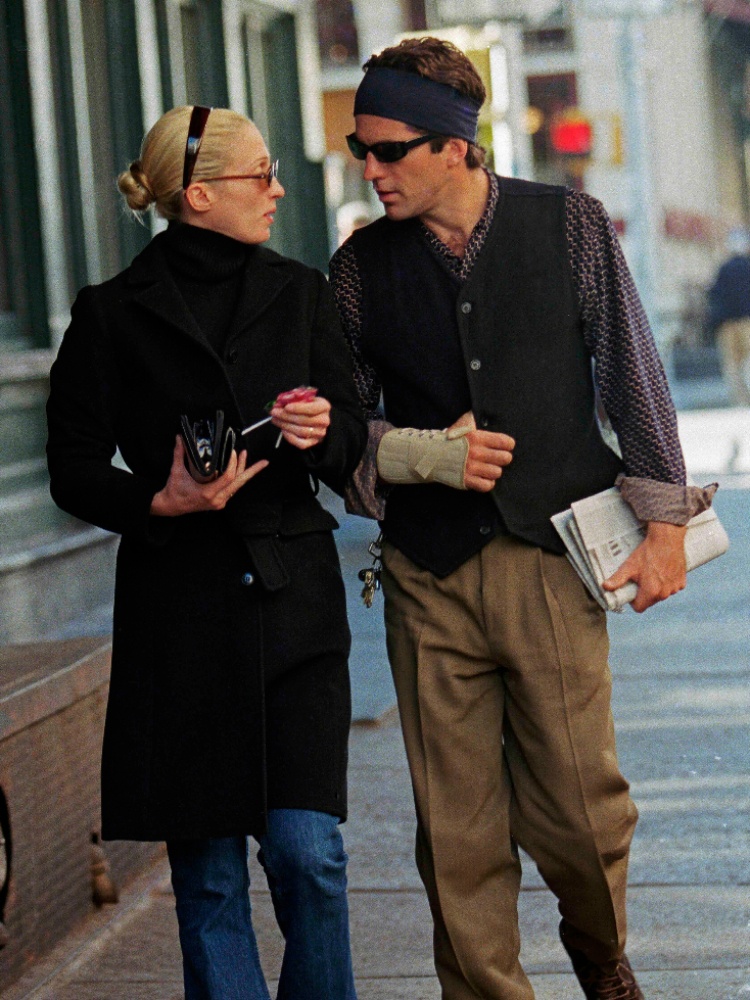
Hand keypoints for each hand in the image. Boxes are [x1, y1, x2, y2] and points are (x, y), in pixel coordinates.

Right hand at [150, 436, 268, 515]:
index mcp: (208, 493)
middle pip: (239, 484)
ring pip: (237, 486)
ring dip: (243, 472)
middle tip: (263, 462)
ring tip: (246, 457)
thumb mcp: (176, 471)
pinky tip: (239, 468)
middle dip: (251, 471)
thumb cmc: (173, 491)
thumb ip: (179, 453)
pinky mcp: (219, 502)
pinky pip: (232, 489)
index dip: (233, 464)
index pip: (228, 478)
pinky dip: (236, 478)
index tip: (232, 452)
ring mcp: (219, 502)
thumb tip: (180, 437)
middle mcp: (217, 500)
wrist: (170, 507)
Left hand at [270, 396, 330, 449]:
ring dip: (286, 425)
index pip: (312, 408)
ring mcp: (319, 433)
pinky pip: (301, 443)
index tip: (286, 407)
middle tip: (274, 413)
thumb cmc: (307, 405)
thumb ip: (294, 398)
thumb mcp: (304, 397)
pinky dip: (290, 437)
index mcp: (324, 406)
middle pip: (305, 420)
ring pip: (301, 431)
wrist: (315, 416)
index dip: (299, 408)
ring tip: (275, 419)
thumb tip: (280, 401)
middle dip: (287, 416)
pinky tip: (283, 430)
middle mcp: (324, 420)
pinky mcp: (313, 442)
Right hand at [448, 412, 514, 491]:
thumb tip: (482, 410)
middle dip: (503, 458)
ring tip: (488, 468)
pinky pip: (487, 485)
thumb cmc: (450, 439)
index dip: (508, 444)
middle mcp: (476, 453)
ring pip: (497, 472)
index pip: (504, 442)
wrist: (431, 455)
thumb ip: (474, 418)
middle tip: (497, 458)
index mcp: (477, 438)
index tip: (505, 446)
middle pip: (505, 458)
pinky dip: (487, 483)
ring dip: (494, 471)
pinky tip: (483, 477)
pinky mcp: (466, 480)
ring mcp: (471, 468)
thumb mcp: (462, 423)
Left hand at [602, 520, 687, 612]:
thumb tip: (605, 587)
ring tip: (654, 572)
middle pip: (651, 601)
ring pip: (662, 594)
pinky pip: (672, 588)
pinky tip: (664, 571)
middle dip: (645, 593)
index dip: (634, 600)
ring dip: (658, 588)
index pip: (639, 608)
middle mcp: (665, 593)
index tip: (633, 589)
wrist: (666, 539)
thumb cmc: (647, 553)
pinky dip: (668, 583)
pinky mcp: (682, 582)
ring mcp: (675, 588)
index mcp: (651, 592)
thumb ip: (617, 579)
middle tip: (643, 577)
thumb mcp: (629, 566)